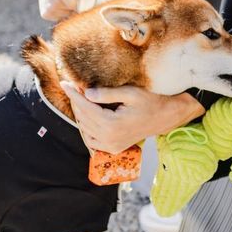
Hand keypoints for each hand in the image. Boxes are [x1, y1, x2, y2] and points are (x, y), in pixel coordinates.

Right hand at [35, 0, 93, 20]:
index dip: (71, 2)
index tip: (81, 6)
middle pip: (54, 2)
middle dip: (69, 7)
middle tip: (79, 2)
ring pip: (50, 10)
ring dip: (64, 11)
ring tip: (72, 1)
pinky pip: (47, 13)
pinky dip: (58, 13)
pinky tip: (66, 5)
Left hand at [61, 83, 204, 153]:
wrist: (165, 117)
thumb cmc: (150, 101)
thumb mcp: (130, 93)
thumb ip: (107, 94)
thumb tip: (86, 93)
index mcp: (112, 125)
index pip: (85, 107)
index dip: (73, 94)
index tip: (65, 83)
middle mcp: (109, 139)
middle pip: (83, 118)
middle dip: (76, 101)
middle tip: (72, 86)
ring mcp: (111, 146)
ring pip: (85, 129)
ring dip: (80, 113)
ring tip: (79, 97)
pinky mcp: (113, 149)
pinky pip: (92, 139)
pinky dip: (87, 127)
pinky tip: (88, 114)